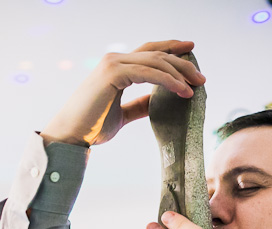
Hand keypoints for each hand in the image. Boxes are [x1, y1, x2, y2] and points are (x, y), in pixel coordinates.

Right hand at [40, 40, 204, 146]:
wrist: (70, 136)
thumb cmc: (91, 127)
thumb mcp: (122, 114)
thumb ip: (139, 105)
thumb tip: (157, 101)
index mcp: (117, 67)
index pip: (149, 52)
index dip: (170, 48)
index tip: (190, 49)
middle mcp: (114, 60)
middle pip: (156, 54)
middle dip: (182, 63)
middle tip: (201, 77)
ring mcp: (113, 64)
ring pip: (155, 61)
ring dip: (179, 73)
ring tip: (196, 86)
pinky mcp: (113, 73)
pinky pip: (149, 73)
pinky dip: (168, 81)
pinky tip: (182, 91)